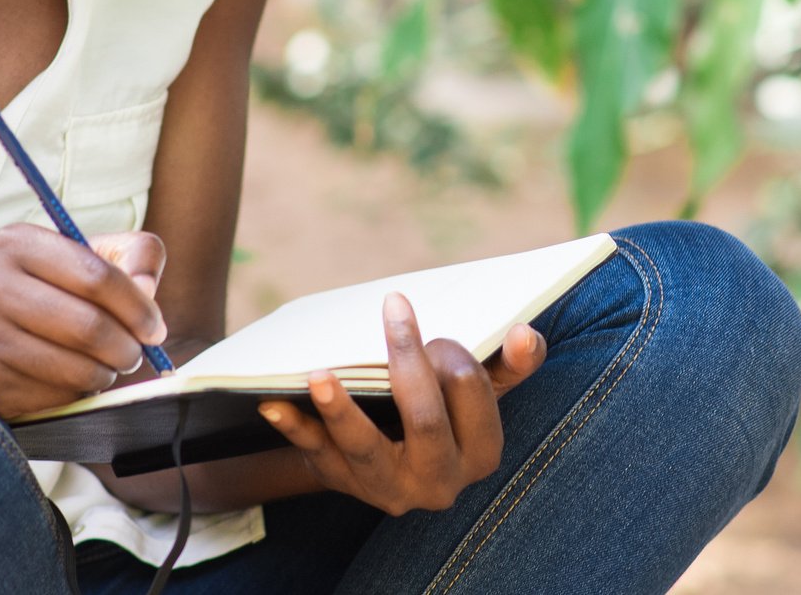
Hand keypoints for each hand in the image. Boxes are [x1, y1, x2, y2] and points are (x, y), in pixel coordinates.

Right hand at [0, 225, 166, 419]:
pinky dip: (77, 393)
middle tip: (135, 353)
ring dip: (106, 373)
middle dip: (127, 347)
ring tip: (108, 365)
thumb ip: (134, 254)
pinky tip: (73, 379)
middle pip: (88, 327)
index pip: (96, 276)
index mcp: (18, 243)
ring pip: (74, 369)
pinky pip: (54, 398)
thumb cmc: (47, 286)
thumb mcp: (88, 254)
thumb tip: (147, 288)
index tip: (154, 326)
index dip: (137, 307)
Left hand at [257, 292, 547, 514]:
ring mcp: (388, 488)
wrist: (399, 455)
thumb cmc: (448, 409)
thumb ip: (512, 362)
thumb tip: (526, 333)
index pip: (470, 395)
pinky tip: (274, 404)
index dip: (452, 356)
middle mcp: (439, 483)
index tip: (438, 331)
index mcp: (482, 455)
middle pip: (425, 420)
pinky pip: (317, 456)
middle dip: (409, 363)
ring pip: (365, 448)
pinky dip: (295, 430)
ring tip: (319, 375)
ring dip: (340, 410)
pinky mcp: (345, 483)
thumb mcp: (486, 389)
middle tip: (394, 312)